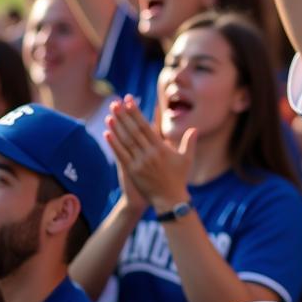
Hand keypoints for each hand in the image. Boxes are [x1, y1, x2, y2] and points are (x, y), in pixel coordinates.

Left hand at [105, 96, 193, 210]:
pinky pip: (121, 155)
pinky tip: (107, 133)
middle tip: (116, 102)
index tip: (130, 102)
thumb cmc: (179, 179)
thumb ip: (190, 143)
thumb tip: (194, 129)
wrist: (170, 199)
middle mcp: (149, 154)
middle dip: (124, 115)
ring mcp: (140, 163)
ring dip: (116, 127)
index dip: (136, 113)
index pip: (146, 126)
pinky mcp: (133, 171)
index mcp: (161, 148)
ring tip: (110, 114)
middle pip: (134, 131)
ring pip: (126, 141)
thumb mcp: (187, 159)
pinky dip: (113, 144)